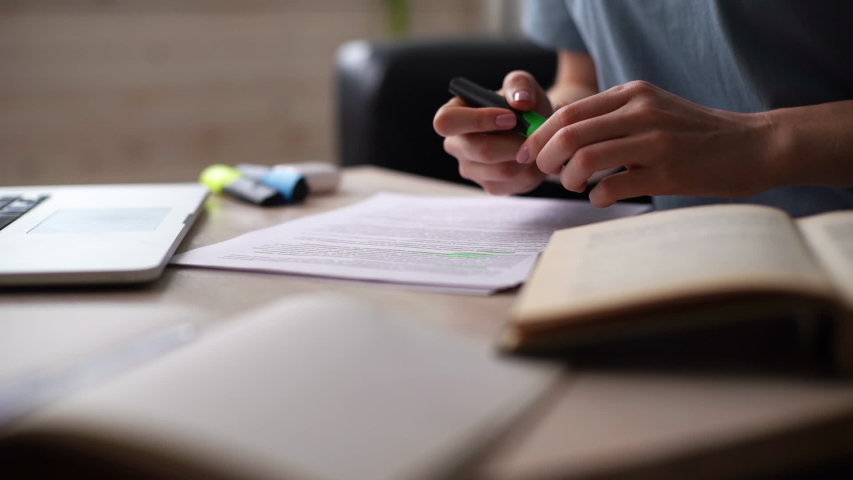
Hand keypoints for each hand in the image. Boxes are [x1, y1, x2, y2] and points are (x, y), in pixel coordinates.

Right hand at [433, 71, 552, 194]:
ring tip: (536, 142)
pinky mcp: (490, 186)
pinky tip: (534, 157)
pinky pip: (514, 183)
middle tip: (533, 132)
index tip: (511, 117)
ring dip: (526, 155)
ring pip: (501, 170)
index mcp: (453, 115)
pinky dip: (531, 170)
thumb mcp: (521, 85)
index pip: (446, 121)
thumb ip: (520, 85)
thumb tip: (521, 102)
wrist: (537, 129)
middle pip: (480, 150)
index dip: (477, 120)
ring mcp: (470, 169)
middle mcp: (455, 145)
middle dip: (514, 141)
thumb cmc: (521, 104)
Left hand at [516, 81, 774, 206]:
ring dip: (568, 179)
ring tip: (576, 185)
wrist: (752, 145)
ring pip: (583, 160)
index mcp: (632, 93)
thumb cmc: (695, 134)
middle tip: (545, 173)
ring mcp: (654, 143)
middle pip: (568, 134)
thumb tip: (557, 141)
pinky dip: (597, 197)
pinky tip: (604, 197)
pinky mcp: (666, 173)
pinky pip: (610, 188)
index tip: (528, 154)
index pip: (568, 112)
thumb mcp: (652, 110)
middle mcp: (640, 112)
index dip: (539, 136)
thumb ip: (611, 119)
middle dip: (545, 158)